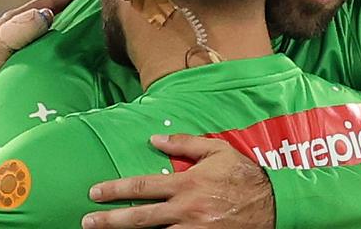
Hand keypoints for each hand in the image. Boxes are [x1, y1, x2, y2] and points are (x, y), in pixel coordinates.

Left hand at [0, 0, 91, 114]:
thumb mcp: (1, 43)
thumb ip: (22, 28)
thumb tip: (47, 14)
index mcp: (13, 20)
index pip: (46, 2)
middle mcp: (16, 29)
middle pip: (48, 14)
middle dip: (70, 8)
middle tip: (93, 7)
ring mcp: (18, 44)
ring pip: (48, 30)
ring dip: (66, 27)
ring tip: (86, 29)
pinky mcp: (20, 59)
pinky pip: (45, 45)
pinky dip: (59, 43)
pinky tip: (68, 52)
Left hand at [82, 134, 274, 228]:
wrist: (273, 204)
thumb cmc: (243, 174)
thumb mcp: (216, 151)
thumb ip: (185, 144)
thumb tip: (155, 140)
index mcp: (187, 183)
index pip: (144, 187)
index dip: (116, 190)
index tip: (95, 192)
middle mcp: (186, 209)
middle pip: (140, 218)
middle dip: (110, 220)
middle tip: (87, 221)